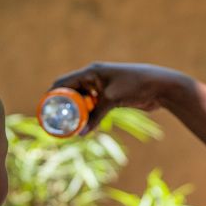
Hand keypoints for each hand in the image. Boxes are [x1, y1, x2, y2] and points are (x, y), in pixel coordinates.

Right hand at [51, 62, 187, 131]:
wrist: (160, 86)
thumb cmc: (136, 85)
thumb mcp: (112, 99)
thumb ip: (96, 116)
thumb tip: (82, 133)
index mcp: (91, 71)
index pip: (64, 82)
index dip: (52, 95)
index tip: (44, 109)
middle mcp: (94, 77)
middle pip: (72, 92)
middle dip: (63, 106)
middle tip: (56, 122)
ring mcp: (103, 87)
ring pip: (83, 101)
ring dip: (77, 113)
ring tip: (68, 127)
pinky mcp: (111, 96)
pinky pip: (94, 107)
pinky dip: (89, 115)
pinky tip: (85, 126)